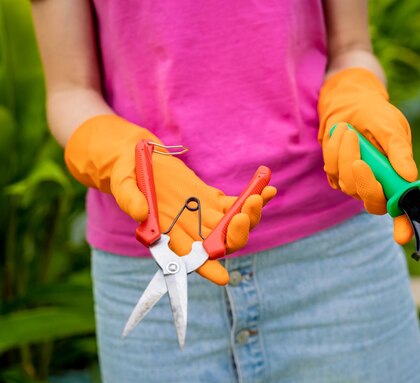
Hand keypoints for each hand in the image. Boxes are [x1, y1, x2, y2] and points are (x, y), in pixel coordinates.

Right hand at [65, 115, 275, 283]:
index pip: (188, 257)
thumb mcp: (122, 182)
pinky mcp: (210, 198)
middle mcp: (188, 228)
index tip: (223, 277)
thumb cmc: (124, 172)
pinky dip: (253, 198)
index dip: (206, 268)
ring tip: (257, 196)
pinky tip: (269, 188)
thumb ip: (130, 199)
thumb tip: (141, 214)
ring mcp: (202, 213)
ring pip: (232, 224)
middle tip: (242, 216)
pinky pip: (235, 203)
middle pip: (219, 242)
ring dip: (248, 215)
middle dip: (235, 235)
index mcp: (166, 233)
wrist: (135, 156)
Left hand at [317, 68, 416, 243]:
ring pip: (348, 183)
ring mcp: (355, 182)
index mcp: (398, 179)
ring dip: (345, 154)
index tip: (402, 236)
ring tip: (348, 130)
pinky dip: (334, 150)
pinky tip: (340, 133)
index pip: (402, 209)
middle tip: (359, 155)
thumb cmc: (377, 116)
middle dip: (364, 180)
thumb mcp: (392, 127)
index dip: (404, 225)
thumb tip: (410, 176)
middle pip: (371, 200)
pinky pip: (332, 170)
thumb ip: (400, 151)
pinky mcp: (336, 174)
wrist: (350, 103)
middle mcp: (378, 185)